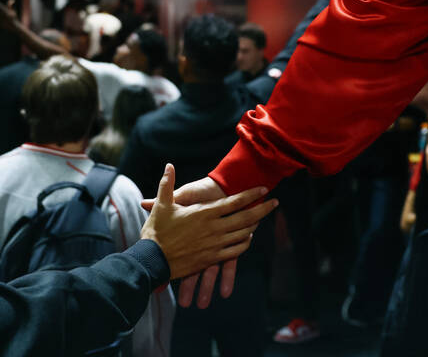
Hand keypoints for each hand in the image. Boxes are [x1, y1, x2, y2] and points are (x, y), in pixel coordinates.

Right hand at [140, 171, 275, 298]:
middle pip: (246, 217)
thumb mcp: (162, 205)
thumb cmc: (156, 232)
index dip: (251, 194)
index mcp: (204, 213)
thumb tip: (169, 165)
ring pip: (243, 234)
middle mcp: (214, 229)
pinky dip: (244, 243)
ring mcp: (215, 245)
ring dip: (255, 225)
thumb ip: (168, 184)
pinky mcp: (212, 259)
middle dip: (263, 209)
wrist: (152, 261)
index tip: (264, 188)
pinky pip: (235, 251)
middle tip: (275, 202)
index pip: (234, 201)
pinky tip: (246, 238)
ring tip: (262, 218)